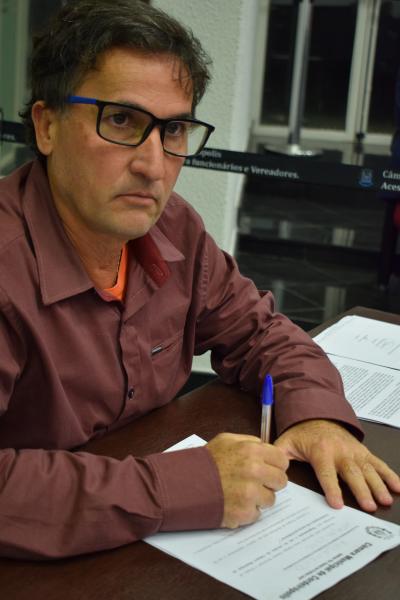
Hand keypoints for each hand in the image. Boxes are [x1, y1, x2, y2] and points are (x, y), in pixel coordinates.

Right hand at [207, 433, 288, 528]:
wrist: (184, 484)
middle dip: (270, 482)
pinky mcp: (244, 512)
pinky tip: (234, 503)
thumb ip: (249, 442)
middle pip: (281, 481)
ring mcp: (250, 494)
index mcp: (252, 451)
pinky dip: (247, 511)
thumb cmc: (205, 462)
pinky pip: (257, 514)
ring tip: (241, 493)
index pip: (282, 460)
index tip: (268, 469)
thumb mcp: (225, 440)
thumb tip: (265, 447)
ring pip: (270, 499)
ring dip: (259, 498)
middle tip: (256, 483)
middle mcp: (254, 471)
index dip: (275, 465)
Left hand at [274, 419, 399, 511]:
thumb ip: (277, 455)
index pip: (326, 473)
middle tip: (369, 506)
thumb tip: (269, 469)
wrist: (318, 413)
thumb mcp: (286, 442)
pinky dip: (389, 474)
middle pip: (351, 473)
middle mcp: (340, 451)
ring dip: (378, 485)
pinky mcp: (362, 451)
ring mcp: (353, 451)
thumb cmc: (302, 432)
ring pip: (367, 469)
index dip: (332, 489)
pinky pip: (378, 463)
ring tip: (385, 499)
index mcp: (320, 451)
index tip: (337, 504)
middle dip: (361, 490)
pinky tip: (398, 486)